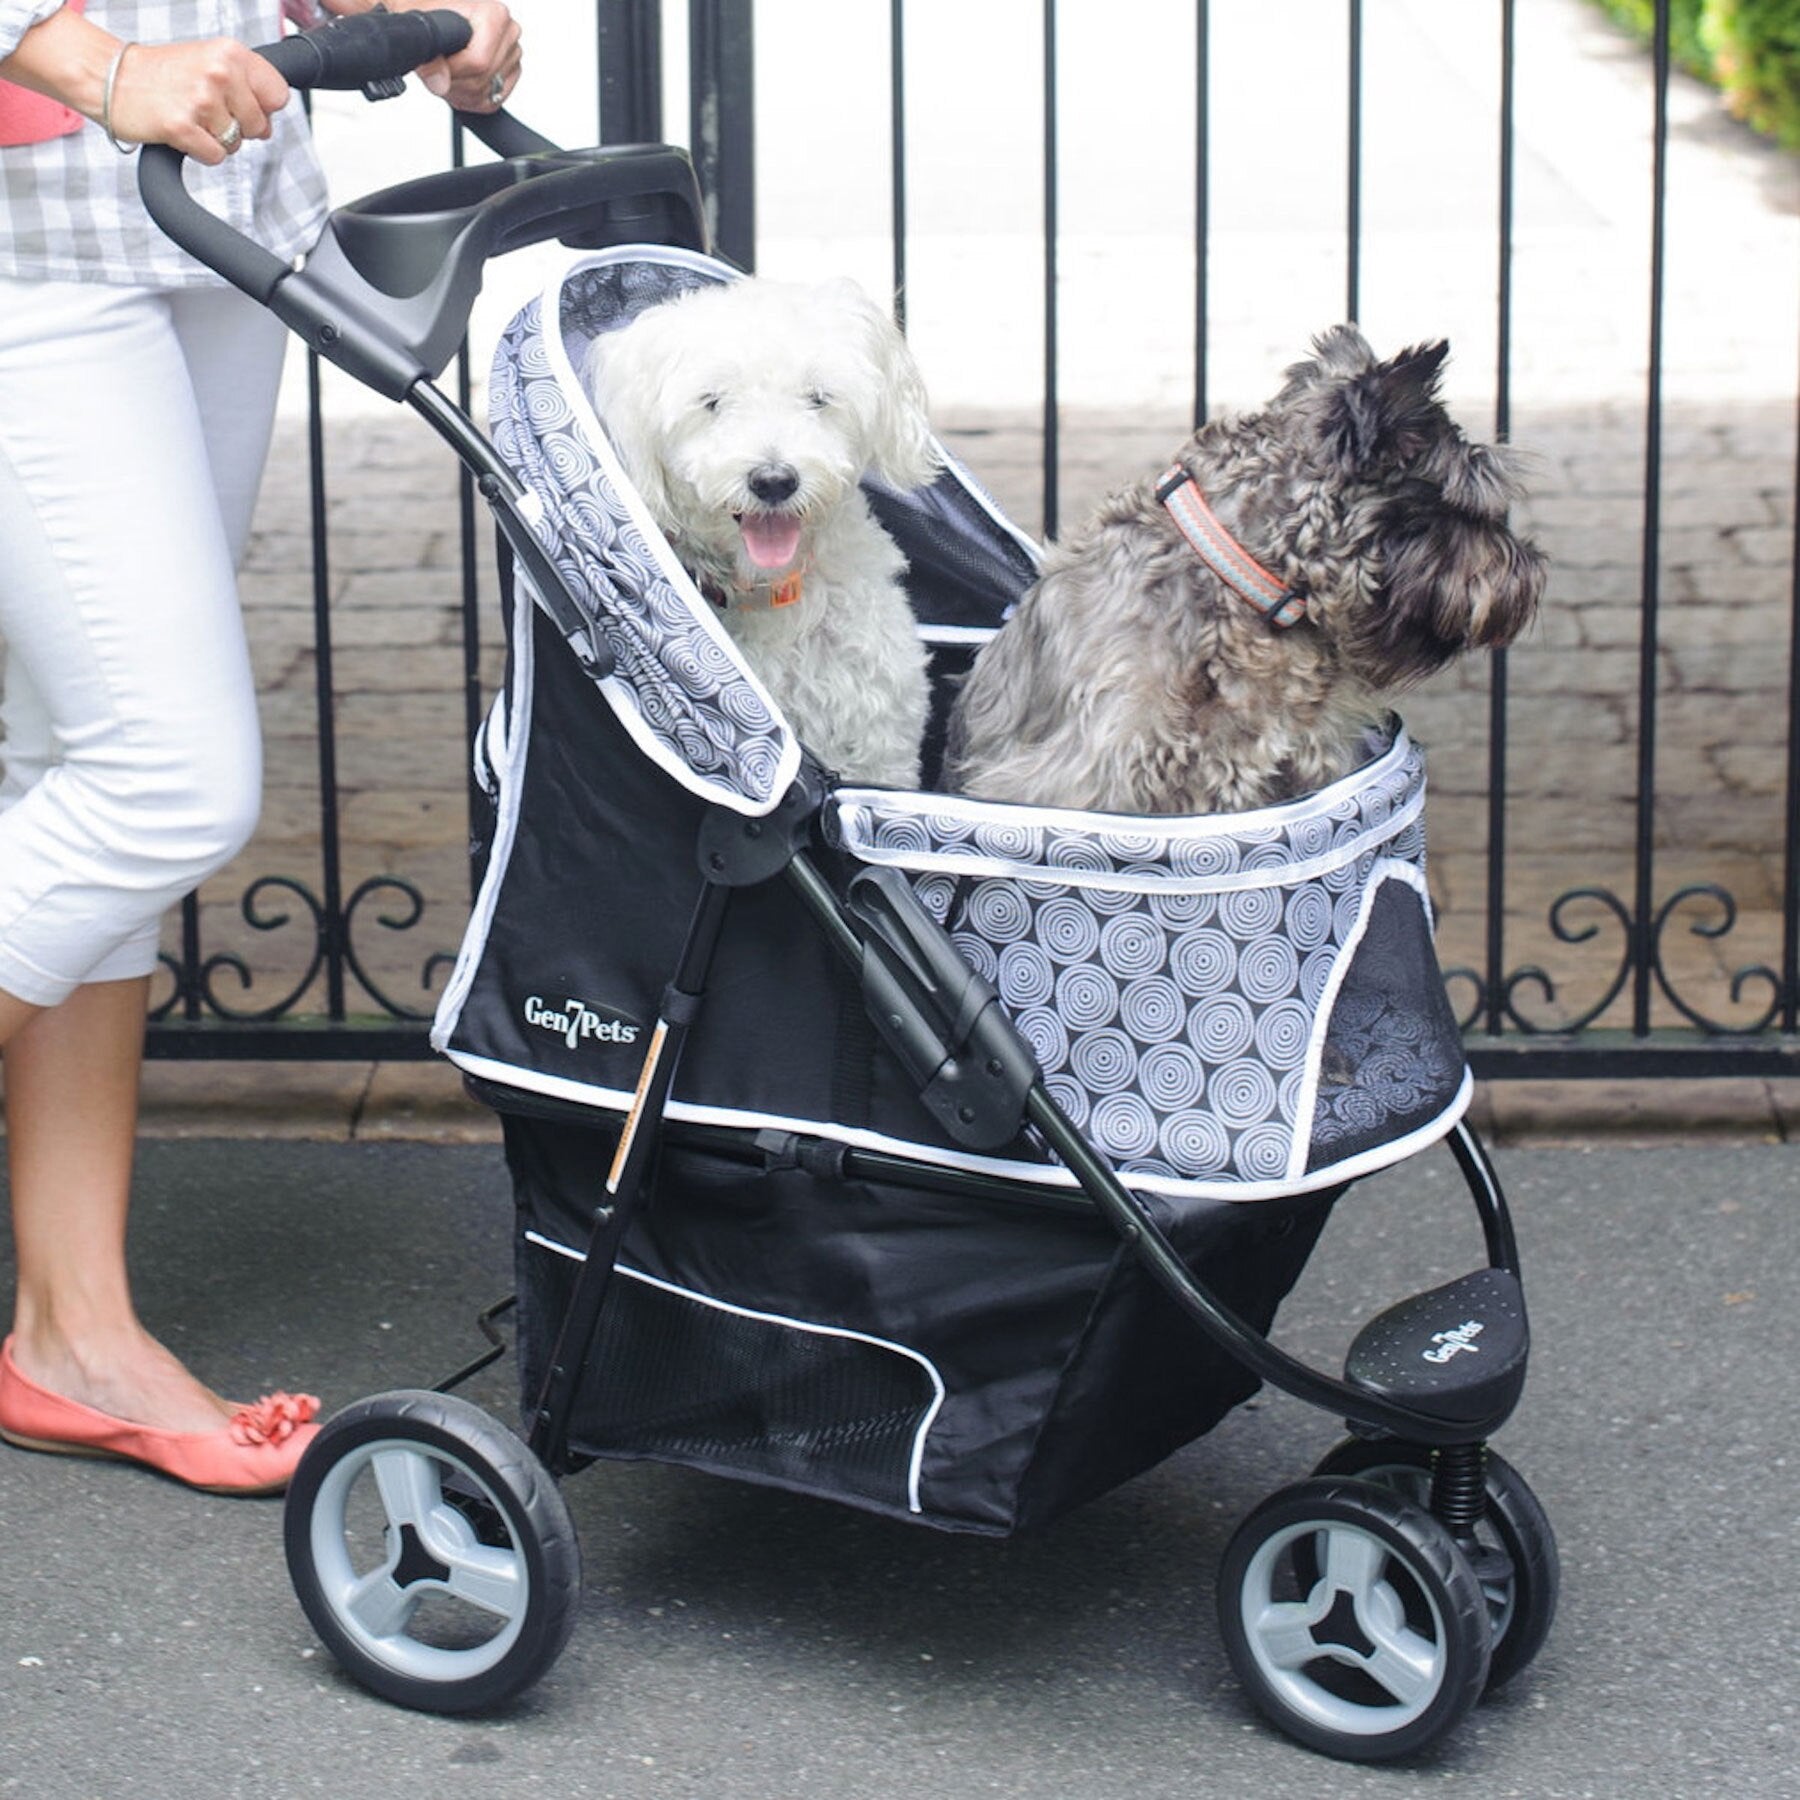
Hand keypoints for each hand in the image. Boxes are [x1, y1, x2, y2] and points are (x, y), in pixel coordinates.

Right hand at [104, 37, 289, 163]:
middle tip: (205, 111)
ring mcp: (200, 100)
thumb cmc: (160, 73)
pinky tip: (182, 131)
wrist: (108, 76)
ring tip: (190, 116)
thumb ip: (245, 85)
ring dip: (215, 139)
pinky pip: (215, 156)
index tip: (242, 104)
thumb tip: (268, 122)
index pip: (278, 94)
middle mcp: (218, 73)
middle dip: (238, 127)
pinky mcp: (183, 127)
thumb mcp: (209, 61)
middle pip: (259, 126)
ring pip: (236, 144)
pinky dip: (200, 151)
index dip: (264, 108)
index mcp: (229, 52)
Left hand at [323, 0, 519, 111]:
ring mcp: (512, 50)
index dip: (450, 72)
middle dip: (454, 82)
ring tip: (444, 73)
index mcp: (492, 13)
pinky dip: (473, 97)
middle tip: (435, 70)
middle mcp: (507, 28)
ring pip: (488, 92)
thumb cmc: (418, 6)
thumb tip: (438, 79)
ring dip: (461, 90)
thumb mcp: (411, 23)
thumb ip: (424, 54)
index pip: (477, 63)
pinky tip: (457, 80)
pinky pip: (495, 98)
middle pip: (483, 80)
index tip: (434, 67)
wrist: (422, 6)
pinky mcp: (511, 68)